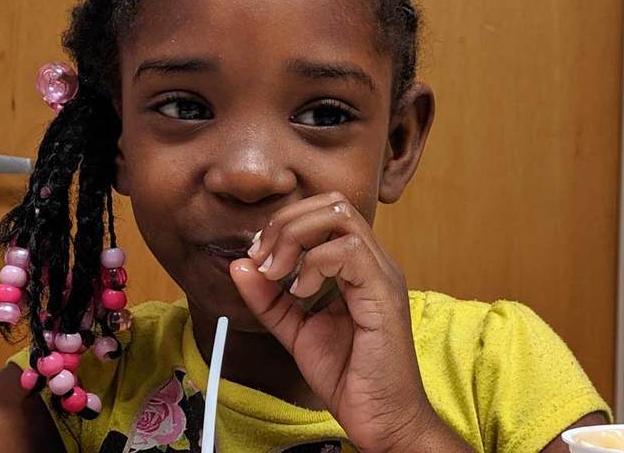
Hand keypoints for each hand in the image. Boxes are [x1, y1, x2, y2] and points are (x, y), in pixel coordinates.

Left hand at [230, 192, 469, 452]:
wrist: (382, 420)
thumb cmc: (350, 377)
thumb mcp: (295, 330)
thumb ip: (268, 299)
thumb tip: (239, 264)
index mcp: (356, 266)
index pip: (323, 211)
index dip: (283, 224)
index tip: (257, 257)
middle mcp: (374, 262)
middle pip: (332, 202)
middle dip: (286, 223)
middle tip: (263, 259)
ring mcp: (382, 275)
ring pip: (340, 216)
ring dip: (296, 238)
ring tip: (278, 273)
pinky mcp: (384, 294)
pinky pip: (349, 251)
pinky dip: (314, 264)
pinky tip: (301, 292)